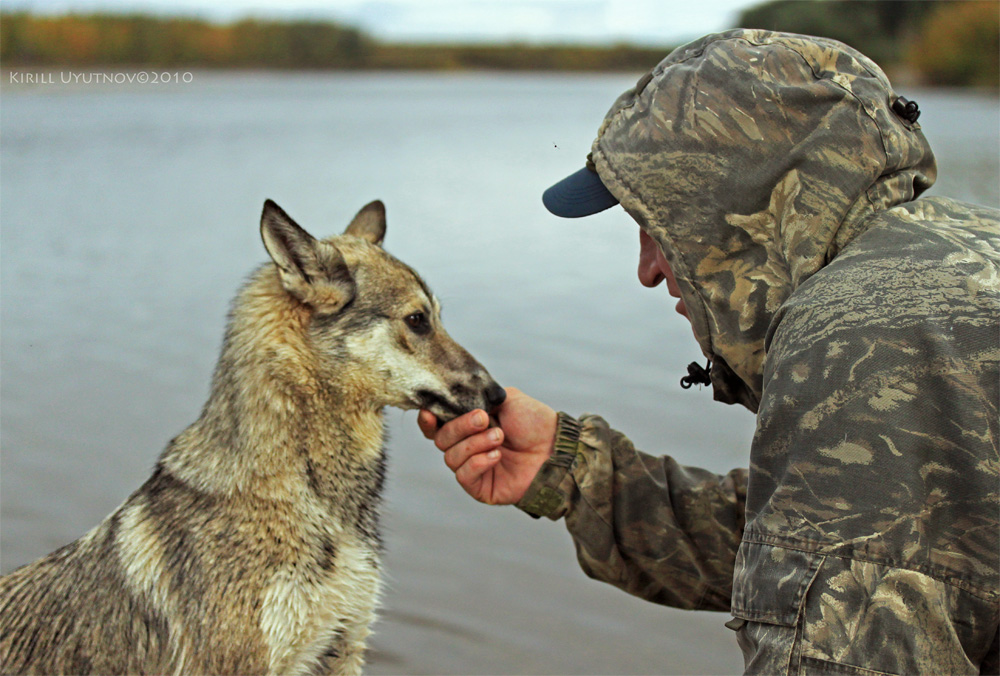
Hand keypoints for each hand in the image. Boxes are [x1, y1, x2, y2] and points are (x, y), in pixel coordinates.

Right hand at [418, 388, 557, 504]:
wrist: (556, 448)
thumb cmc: (535, 423)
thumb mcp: (506, 398)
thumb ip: (479, 396)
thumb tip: (456, 397)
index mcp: (469, 425)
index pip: (436, 426)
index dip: (428, 421)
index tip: (430, 413)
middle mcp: (467, 446)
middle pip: (441, 439)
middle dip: (460, 427)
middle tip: (483, 419)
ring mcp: (473, 467)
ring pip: (450, 457)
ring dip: (474, 444)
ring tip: (499, 437)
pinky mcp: (481, 487)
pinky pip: (464, 476)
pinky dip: (477, 463)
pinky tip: (496, 456)